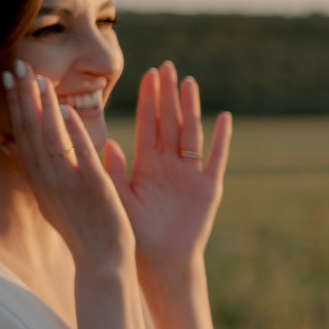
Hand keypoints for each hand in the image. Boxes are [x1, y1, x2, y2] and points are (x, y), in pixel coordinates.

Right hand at [2, 61, 133, 270]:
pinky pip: (79, 156)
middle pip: (29, 131)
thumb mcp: (50, 197)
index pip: (22, 133)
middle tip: (14, 66)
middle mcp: (47, 178)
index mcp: (39, 178)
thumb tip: (10, 144)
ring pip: (50, 139)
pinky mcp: (90, 187)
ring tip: (37, 79)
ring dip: (42, 108)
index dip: (15, 104)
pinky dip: (72, 133)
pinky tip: (66, 111)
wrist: (100, 261)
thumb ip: (34, 168)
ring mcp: (66, 182)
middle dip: (21, 98)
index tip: (8, 77)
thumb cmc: (80, 229)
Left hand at [118, 61, 231, 276]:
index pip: (147, 124)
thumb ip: (113, 171)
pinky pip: (216, 159)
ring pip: (191, 133)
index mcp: (147, 165)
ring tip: (189, 82)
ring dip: (190, 108)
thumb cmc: (135, 233)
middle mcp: (170, 165)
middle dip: (168, 95)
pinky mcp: (208, 188)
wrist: (159, 261)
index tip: (147, 73)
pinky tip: (223, 118)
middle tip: (167, 66)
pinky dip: (220, 139)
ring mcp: (191, 174)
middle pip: (170, 122)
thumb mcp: (119, 198)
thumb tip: (105, 143)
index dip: (148, 100)